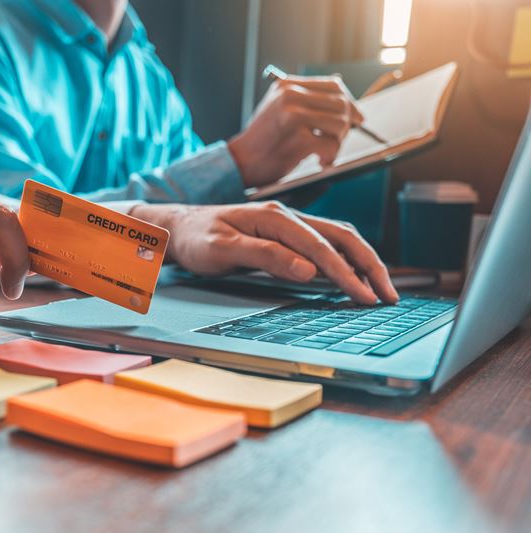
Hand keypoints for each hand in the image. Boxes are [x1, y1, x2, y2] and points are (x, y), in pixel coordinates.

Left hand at [130, 202, 397, 304]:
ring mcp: (289, 224)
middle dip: (369, 266)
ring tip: (381, 288)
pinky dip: (347, 258)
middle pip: (341, 236)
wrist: (180, 226)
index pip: (320, 246)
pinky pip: (327, 242)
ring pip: (339, 238)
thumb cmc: (197, 238)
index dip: (346, 272)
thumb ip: (264, 256)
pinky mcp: (287, 234)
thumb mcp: (222, 250)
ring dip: (363, 261)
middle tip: (389, 296)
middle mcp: (287, 216)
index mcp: (274, 218)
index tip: (365, 296)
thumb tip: (308, 269)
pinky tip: (354, 275)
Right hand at [227, 76, 363, 186]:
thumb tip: (345, 100)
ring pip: (340, 124)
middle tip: (336, 140)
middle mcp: (290, 95)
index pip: (333, 85)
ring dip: (338, 142)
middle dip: (346, 124)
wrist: (239, 162)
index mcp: (287, 85)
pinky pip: (331, 145)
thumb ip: (305, 100)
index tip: (356, 118)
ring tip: (324, 152)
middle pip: (341, 103)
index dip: (349, 102)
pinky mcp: (299, 138)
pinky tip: (320, 161)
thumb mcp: (278, 109)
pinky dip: (331, 156)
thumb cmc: (262, 140)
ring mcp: (294, 116)